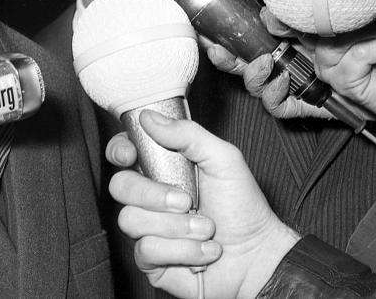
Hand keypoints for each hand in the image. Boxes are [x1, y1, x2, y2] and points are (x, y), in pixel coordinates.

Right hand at [106, 112, 299, 297]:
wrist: (257, 257)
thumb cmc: (242, 208)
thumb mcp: (223, 160)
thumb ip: (187, 135)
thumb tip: (148, 117)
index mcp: (161, 169)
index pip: (122, 153)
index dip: (119, 151)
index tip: (130, 156)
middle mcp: (149, 199)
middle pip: (119, 186)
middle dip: (154, 195)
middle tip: (187, 201)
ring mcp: (147, 229)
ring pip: (131, 220)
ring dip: (177, 227)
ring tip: (205, 229)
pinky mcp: (149, 260)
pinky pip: (146, 249)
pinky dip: (182, 250)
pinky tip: (203, 252)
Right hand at [198, 10, 329, 120]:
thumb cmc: (373, 48)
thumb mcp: (337, 25)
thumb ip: (305, 18)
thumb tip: (271, 10)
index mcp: (288, 44)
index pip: (247, 41)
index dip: (225, 39)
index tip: (208, 33)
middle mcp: (284, 66)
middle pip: (243, 66)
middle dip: (227, 59)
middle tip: (220, 51)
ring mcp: (292, 88)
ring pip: (257, 88)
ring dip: (255, 76)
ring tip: (264, 64)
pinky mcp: (304, 107)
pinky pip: (280, 108)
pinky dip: (277, 96)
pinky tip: (283, 83)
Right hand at [304, 18, 375, 175]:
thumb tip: (368, 0)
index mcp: (335, 37)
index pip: (322, 15)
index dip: (344, 4)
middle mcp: (328, 53)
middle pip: (327, 26)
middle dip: (363, 18)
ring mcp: (333, 69)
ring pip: (340, 41)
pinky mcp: (344, 82)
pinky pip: (359, 56)